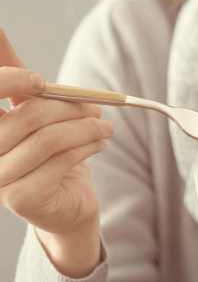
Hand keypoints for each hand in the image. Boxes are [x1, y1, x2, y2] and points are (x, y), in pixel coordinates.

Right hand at [0, 27, 112, 276]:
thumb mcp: (32, 109)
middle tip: (96, 105)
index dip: (9, 80)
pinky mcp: (22, 199)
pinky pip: (61, 160)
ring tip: (104, 125)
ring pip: (48, 138)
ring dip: (85, 126)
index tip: (40, 80)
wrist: (65, 205)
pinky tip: (100, 142)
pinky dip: (88, 145)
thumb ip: (16, 76)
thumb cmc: (47, 153)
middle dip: (69, 105)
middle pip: (27, 115)